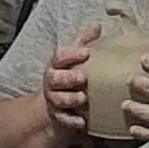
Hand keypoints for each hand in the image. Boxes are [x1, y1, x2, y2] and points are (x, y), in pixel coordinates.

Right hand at [43, 23, 98, 137]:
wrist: (58, 104)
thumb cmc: (71, 75)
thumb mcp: (76, 58)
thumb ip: (85, 43)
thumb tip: (96, 25)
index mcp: (57, 65)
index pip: (59, 57)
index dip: (71, 54)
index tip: (85, 53)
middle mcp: (52, 82)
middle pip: (54, 79)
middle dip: (67, 78)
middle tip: (82, 78)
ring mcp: (54, 100)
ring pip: (57, 99)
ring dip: (69, 99)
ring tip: (83, 98)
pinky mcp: (58, 117)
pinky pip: (63, 119)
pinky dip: (71, 121)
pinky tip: (82, 122)